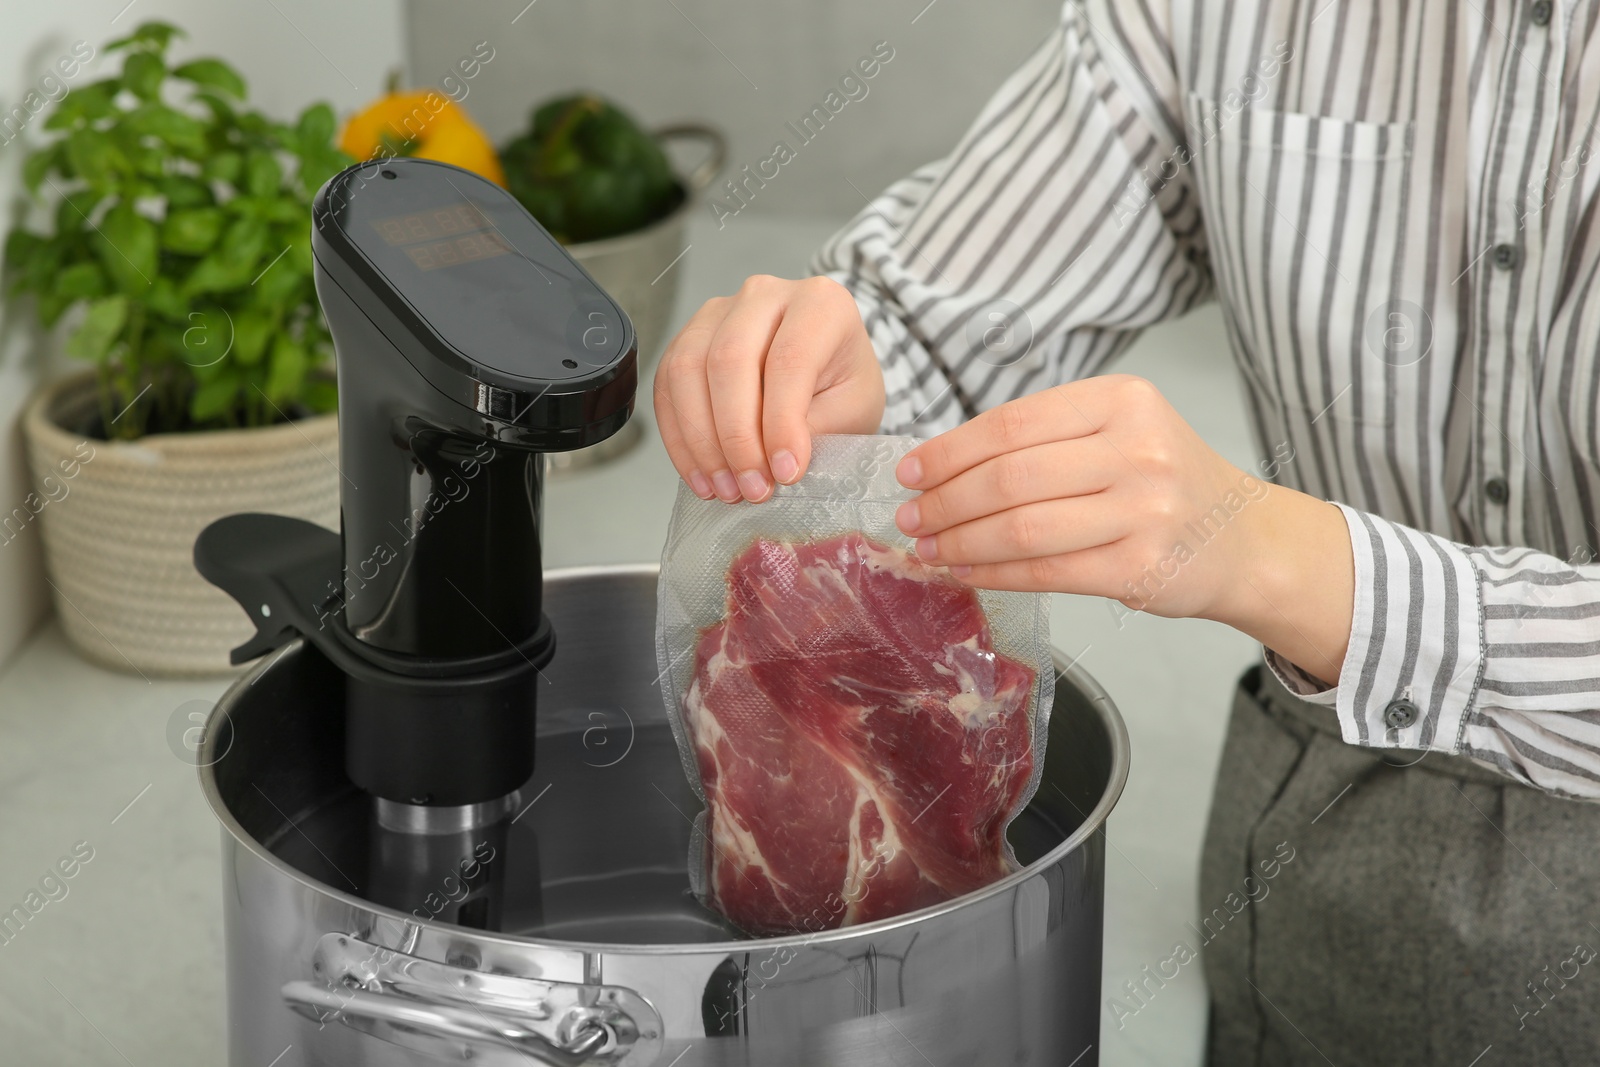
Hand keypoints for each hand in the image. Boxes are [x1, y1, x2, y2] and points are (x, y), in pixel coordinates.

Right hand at [653, 275, 885, 502]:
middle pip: (729, 360)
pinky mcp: (687, 338)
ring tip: (727, 489)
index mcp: (820, 303)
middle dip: (736, 437)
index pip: (788, 360)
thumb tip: (776, 462)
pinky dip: (679, 438)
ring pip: (687, 371)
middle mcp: (764, 294)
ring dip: (702, 442)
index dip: (781, 424)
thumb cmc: (843, 384)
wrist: (826, 369)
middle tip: (752, 488)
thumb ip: (816, 428)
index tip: (786, 473)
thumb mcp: (854, 408)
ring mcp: (718, 312)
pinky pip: (666, 387)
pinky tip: (702, 475)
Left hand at [893, 375, 1354, 683]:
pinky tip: (964, 571)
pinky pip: (1046, 572)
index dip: (950, 450)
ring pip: (1023, 527)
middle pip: (1011, 476)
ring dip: (960, 541)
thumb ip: (1044, 438)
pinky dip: (993, 573)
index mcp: (1123, 401)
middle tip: (908, 515)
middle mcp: (1138, 449)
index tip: (910, 470)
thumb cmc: (1163, 481)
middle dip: (945, 500)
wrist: (1242, 539)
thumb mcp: (1118, 431)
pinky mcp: (1141, 567)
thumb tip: (942, 464)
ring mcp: (1144, 510)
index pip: (1012, 422)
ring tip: (926, 547)